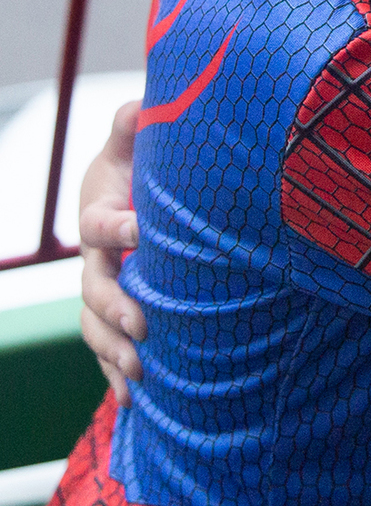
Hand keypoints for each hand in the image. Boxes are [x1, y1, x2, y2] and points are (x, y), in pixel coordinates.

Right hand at [79, 99, 144, 406]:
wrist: (135, 189)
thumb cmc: (141, 160)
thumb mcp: (136, 136)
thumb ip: (135, 120)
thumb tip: (142, 103)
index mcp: (98, 211)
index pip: (100, 224)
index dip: (117, 229)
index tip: (140, 231)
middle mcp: (94, 256)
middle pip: (93, 286)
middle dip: (114, 308)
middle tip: (141, 324)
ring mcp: (101, 287)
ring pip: (94, 325)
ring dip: (111, 351)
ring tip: (138, 371)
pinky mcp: (114, 312)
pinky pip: (106, 348)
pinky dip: (114, 375)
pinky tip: (132, 402)